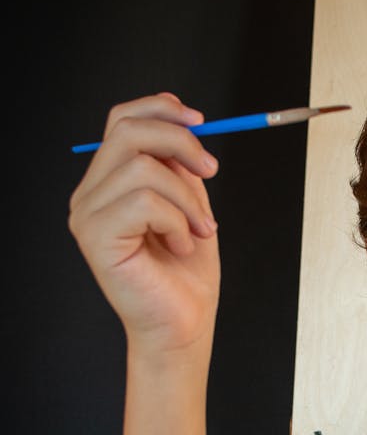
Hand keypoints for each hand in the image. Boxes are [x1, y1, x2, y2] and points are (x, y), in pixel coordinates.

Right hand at [69, 93, 220, 352]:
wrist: (182, 325)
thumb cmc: (185, 274)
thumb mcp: (190, 204)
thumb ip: (180, 166)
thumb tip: (188, 128)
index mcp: (110, 182)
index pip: (122, 119)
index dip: (162, 108)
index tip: (202, 122)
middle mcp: (91, 194)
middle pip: (128, 130)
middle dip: (181, 142)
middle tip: (211, 171)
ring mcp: (88, 215)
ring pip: (143, 168)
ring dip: (187, 198)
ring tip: (199, 229)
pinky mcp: (96, 237)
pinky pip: (145, 203)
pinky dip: (176, 222)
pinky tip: (181, 246)